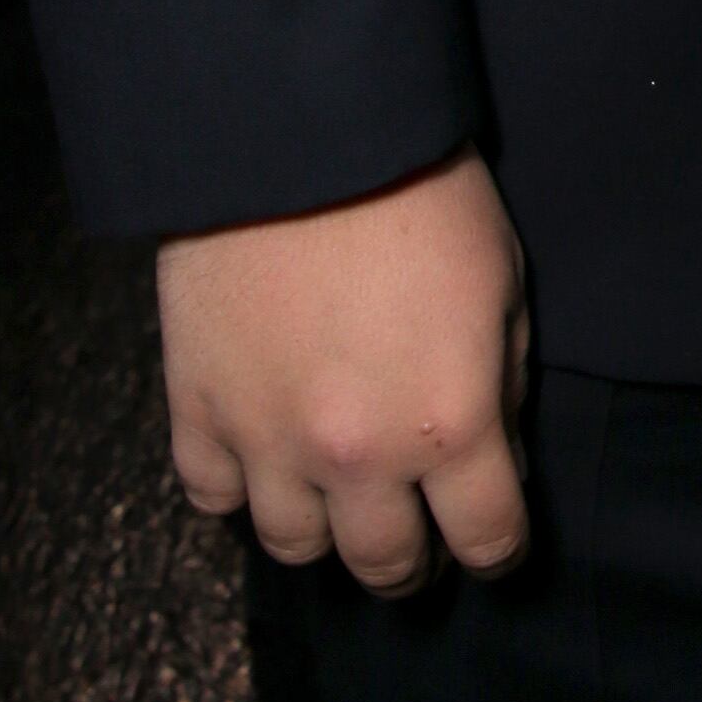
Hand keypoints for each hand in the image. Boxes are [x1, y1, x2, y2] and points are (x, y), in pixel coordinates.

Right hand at [158, 144, 531, 595]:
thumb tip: (490, 450)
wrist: (302, 136)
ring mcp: (269, 442)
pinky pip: (212, 496)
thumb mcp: (503, 282)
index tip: (495, 545)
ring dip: (323, 534)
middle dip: (409, 564)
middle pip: (384, 564)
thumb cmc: (422, 193)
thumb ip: (499, 381)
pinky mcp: (198, 411)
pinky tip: (261, 463)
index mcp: (449, 424)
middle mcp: (357, 456)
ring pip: (294, 546)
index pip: (486, 539)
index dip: (498, 550)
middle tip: (414, 546)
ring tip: (337, 507)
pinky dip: (238, 491)